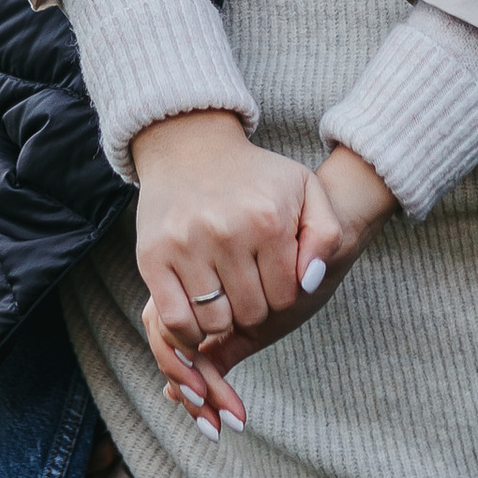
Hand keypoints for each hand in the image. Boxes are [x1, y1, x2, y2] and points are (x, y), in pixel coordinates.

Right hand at [131, 116, 391, 430]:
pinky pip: (175, 319)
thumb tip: (309, 282)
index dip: (279, 295)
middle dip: (252, 308)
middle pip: (251, 313)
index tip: (269, 277)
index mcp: (268, 220)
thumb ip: (325, 235)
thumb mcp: (305, 190)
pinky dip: (187, 331)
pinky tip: (196, 316)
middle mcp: (227, 232)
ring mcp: (186, 244)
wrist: (189, 146)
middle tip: (244, 285)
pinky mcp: (152, 257)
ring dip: (221, 318)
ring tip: (221, 294)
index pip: (284, 297)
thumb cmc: (255, 176)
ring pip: (214, 322)